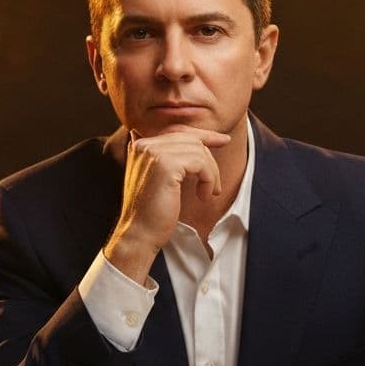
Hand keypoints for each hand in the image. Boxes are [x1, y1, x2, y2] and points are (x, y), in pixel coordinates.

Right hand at [105, 125, 230, 283]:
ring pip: (198, 150)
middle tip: (216, 184)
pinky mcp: (166, 164)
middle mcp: (144, 144)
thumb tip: (193, 140)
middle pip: (190, 138)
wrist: (140, 234)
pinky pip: (200, 162)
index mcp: (140, 145)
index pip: (177, 131)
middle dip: (209, 159)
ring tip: (208, 193)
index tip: (224, 140)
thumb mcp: (160, 179)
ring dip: (210, 173)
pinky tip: (204, 195)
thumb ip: (169, 158)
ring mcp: (153, 152)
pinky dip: (208, 178)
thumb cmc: (151, 212)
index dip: (203, 135)